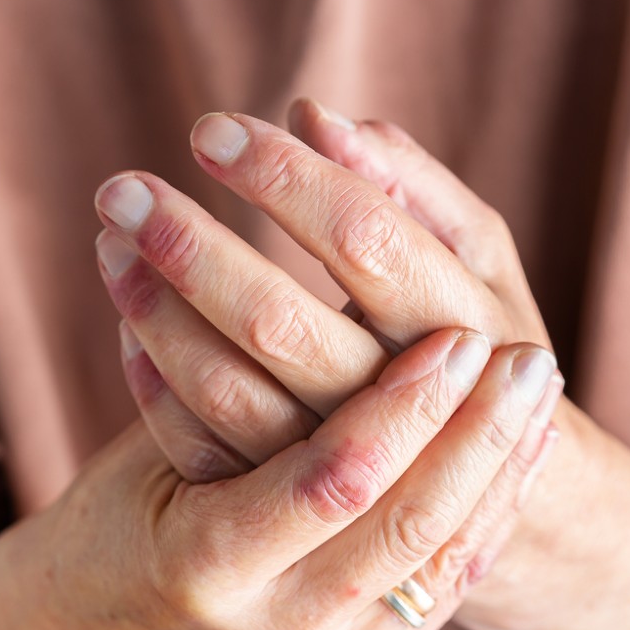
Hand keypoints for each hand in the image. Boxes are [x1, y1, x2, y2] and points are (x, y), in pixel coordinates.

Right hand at [37, 327, 554, 629]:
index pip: (332, 478)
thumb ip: (224, 377)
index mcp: (202, 566)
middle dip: (479, 433)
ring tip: (541, 395)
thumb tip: (305, 258)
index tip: (458, 334)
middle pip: (408, 525)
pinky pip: (444, 587)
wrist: (102, 628)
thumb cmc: (119, 510)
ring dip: (501, 469)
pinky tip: (525, 452)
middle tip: (532, 359)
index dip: (405, 404)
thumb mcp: (151, 438)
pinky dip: (489, 512)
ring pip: (443, 561)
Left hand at [93, 99, 561, 586]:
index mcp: (464, 326)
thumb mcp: (478, 261)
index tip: (212, 132)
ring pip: (228, 391)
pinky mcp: (296, 514)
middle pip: (280, 323)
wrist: (518, 495)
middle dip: (194, 248)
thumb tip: (314, 115)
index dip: (286, 179)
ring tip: (112, 240)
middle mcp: (404, 412)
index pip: (366, 238)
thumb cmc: (482, 345)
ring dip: (157, 309)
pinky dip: (157, 384)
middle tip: (123, 188)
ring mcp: (344, 476)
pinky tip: (130, 327)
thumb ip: (411, 188)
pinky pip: (204, 450)